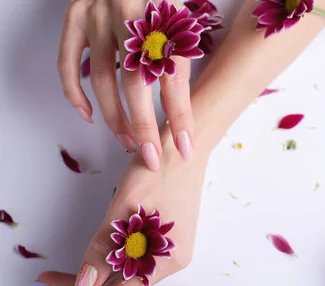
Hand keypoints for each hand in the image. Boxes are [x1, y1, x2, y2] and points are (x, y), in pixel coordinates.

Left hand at [35, 130, 206, 285]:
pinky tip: (89, 264)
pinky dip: (107, 265)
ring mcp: (168, 252)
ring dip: (90, 282)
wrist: (185, 147)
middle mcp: (168, 262)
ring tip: (52, 283)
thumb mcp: (124, 209)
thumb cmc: (157, 171)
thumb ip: (103, 250)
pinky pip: (131, 262)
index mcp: (163, 259)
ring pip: (123, 277)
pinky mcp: (165, 241)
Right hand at [58, 0, 194, 170]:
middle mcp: (128, 16)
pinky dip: (76, 93)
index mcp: (163, 18)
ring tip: (129, 143)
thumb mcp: (178, 25)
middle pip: (135, 83)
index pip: (174, 78)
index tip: (186, 148)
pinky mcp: (74, 18)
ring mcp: (97, 17)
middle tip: (152, 158)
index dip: (181, 116)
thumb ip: (179, 64)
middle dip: (145, 126)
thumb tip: (184, 118)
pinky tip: (89, 116)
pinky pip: (67, 63)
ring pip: (103, 80)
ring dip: (115, 118)